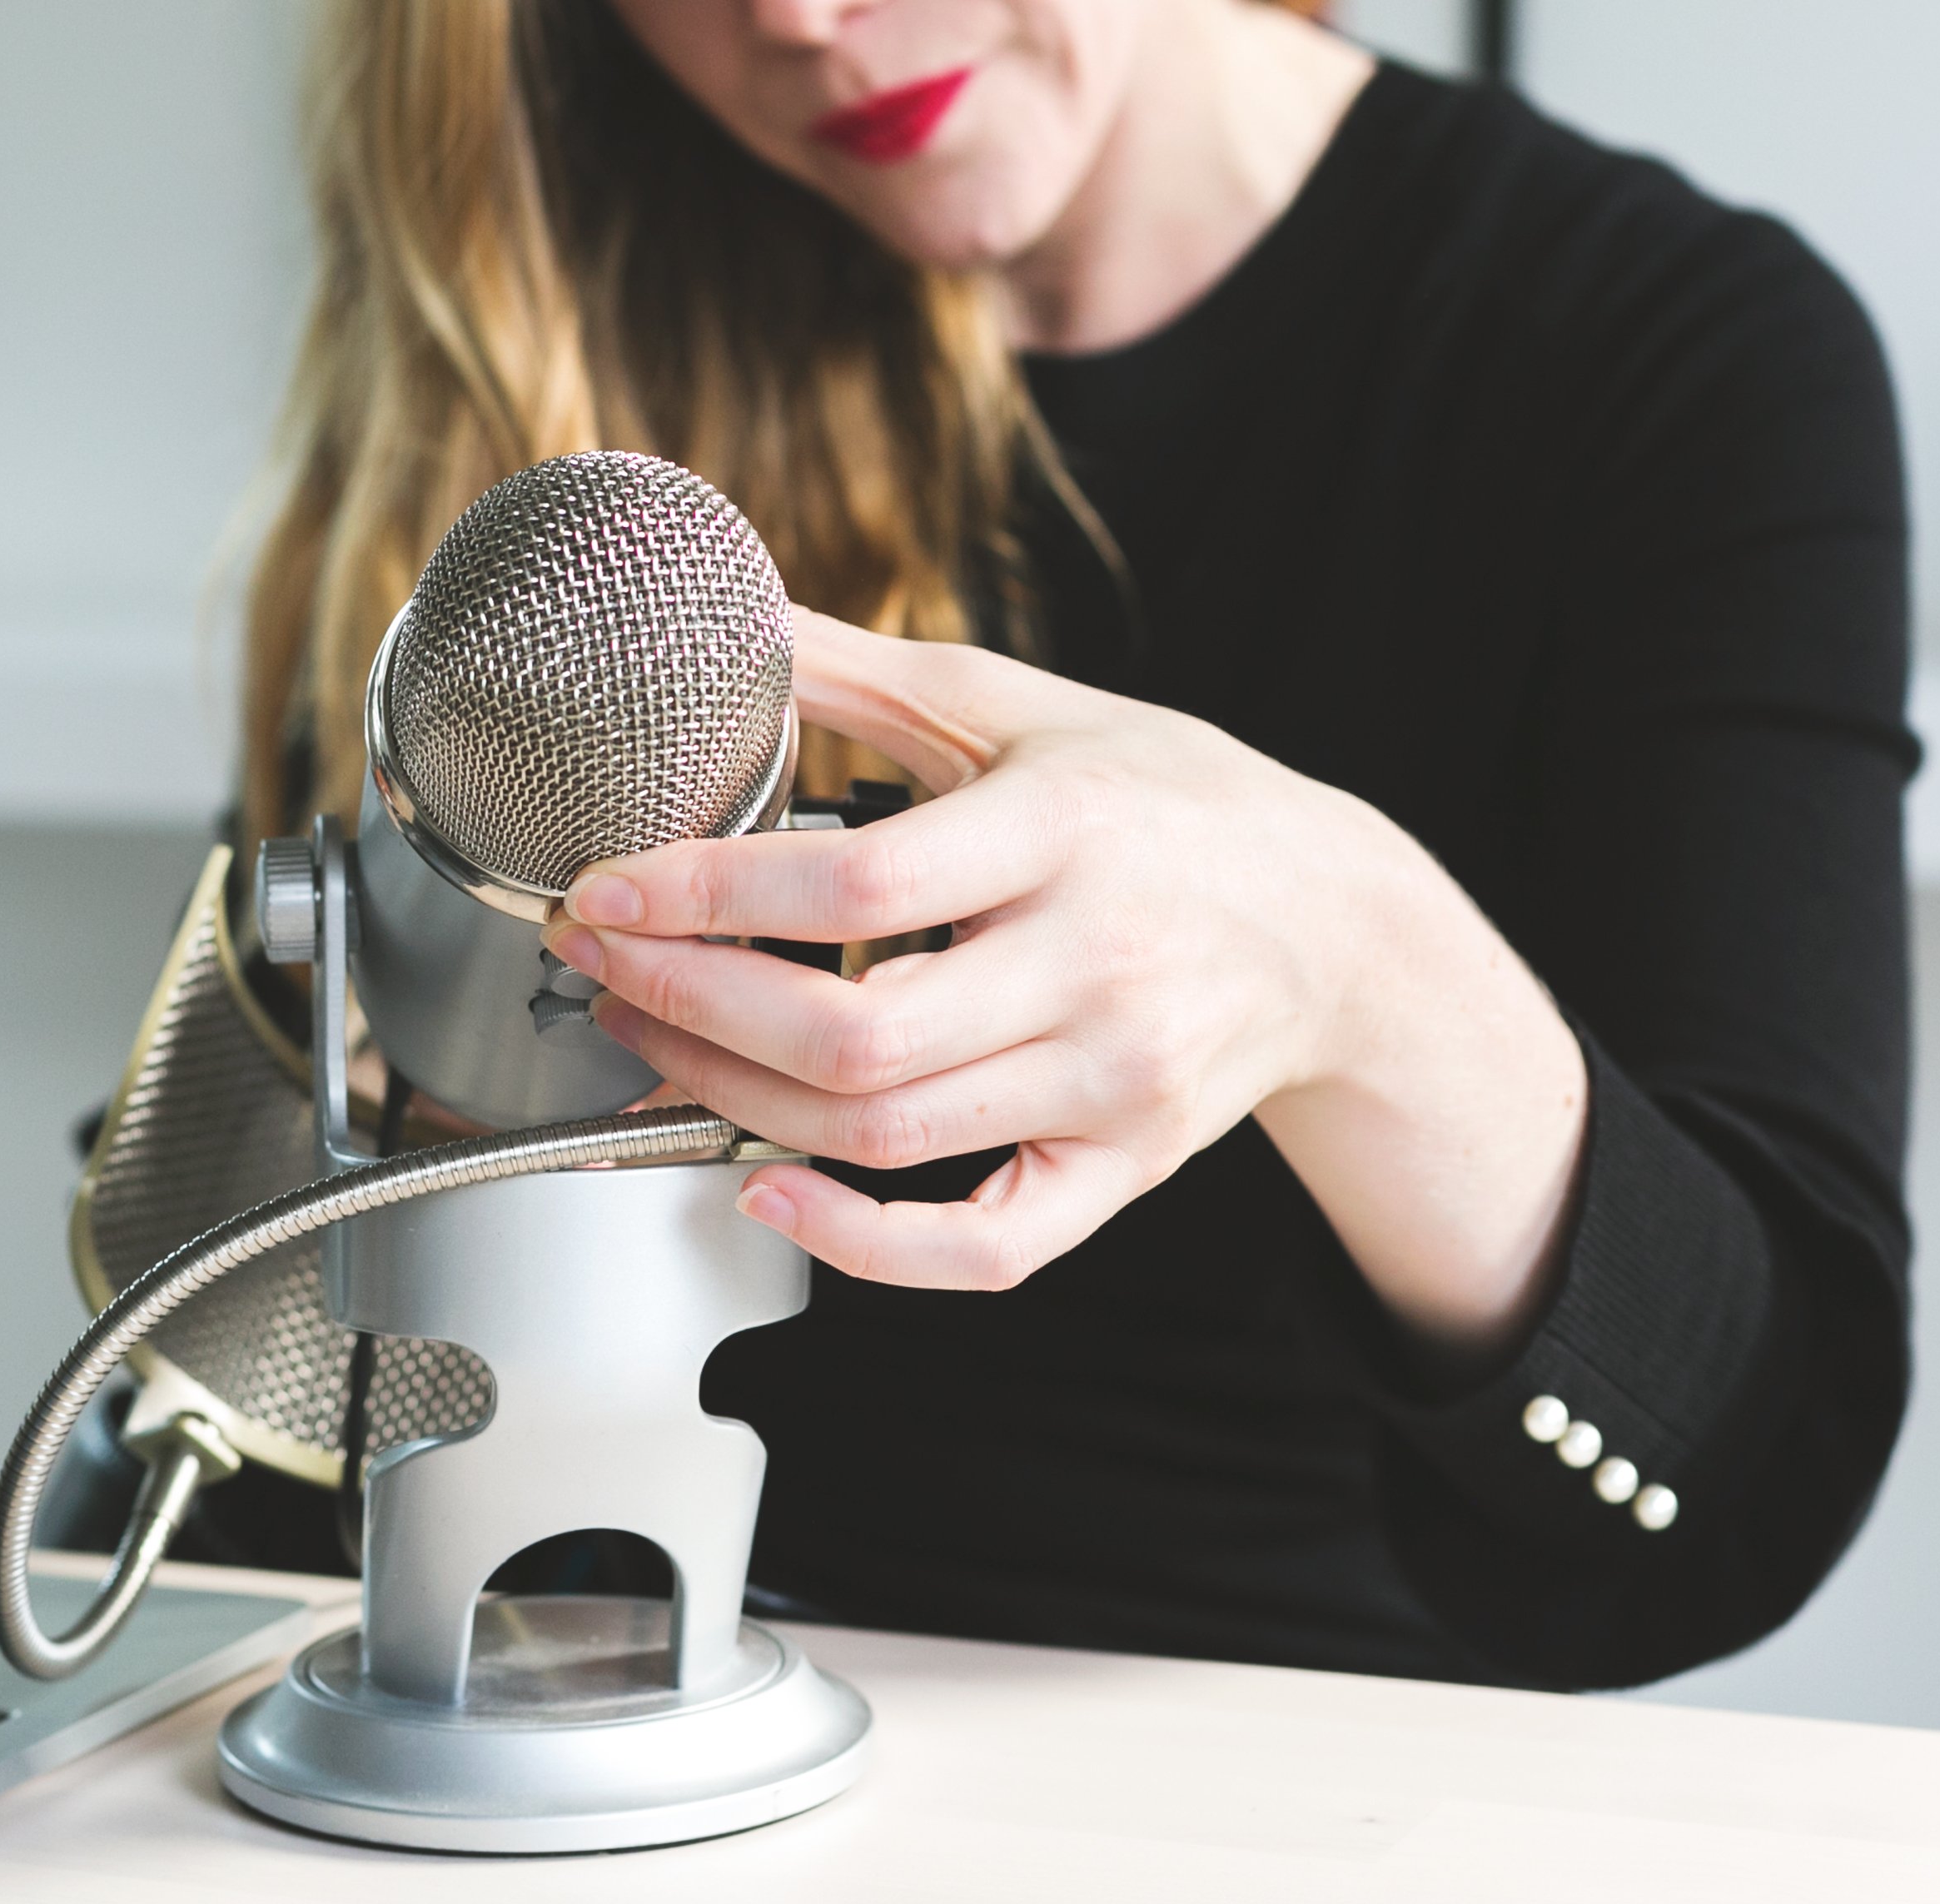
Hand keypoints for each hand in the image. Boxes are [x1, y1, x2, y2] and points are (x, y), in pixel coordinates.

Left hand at [540, 609, 1585, 1355]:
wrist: (1337, 923)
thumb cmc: (1167, 803)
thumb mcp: (1024, 709)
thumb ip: (865, 675)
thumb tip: (729, 617)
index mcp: (1065, 830)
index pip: (856, 889)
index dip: (705, 901)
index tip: (605, 891)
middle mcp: (1096, 967)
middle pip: (853, 1039)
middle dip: (690, 1009)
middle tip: (602, 965)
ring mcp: (1113, 1085)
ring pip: (884, 1138)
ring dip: (730, 1101)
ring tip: (649, 1039)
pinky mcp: (1121, 1171)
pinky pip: (980, 1250)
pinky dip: (859, 1245)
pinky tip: (763, 1190)